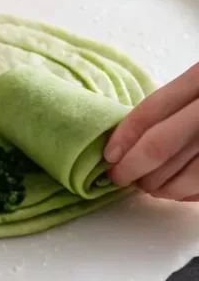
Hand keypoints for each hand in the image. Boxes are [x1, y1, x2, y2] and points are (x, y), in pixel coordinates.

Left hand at [105, 63, 198, 199]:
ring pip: (186, 172)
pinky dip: (188, 193)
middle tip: (119, 177)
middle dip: (133, 167)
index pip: (151, 112)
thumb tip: (130, 137)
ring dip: (159, 186)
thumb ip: (176, 104)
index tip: (109, 156)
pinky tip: (177, 191)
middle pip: (160, 145)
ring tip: (147, 186)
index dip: (124, 138)